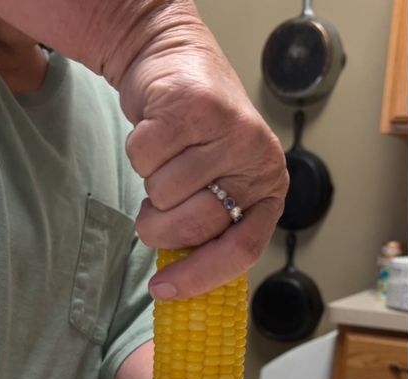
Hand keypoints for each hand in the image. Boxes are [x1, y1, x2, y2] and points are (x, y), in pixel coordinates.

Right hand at [119, 22, 287, 298]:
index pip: (242, 250)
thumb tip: (179, 285)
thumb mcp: (217, 181)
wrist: (174, 59)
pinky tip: (156, 129)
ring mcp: (227, 131)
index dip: (200, 277)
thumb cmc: (195, 133)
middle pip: (194, 226)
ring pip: (162, 192)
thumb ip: (212, 224)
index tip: (163, 290)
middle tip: (155, 207)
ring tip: (166, 155)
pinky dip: (138, 149)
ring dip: (149, 178)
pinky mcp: (192, 107)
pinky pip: (143, 158)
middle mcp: (257, 159)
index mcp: (269, 187)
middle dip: (160, 224)